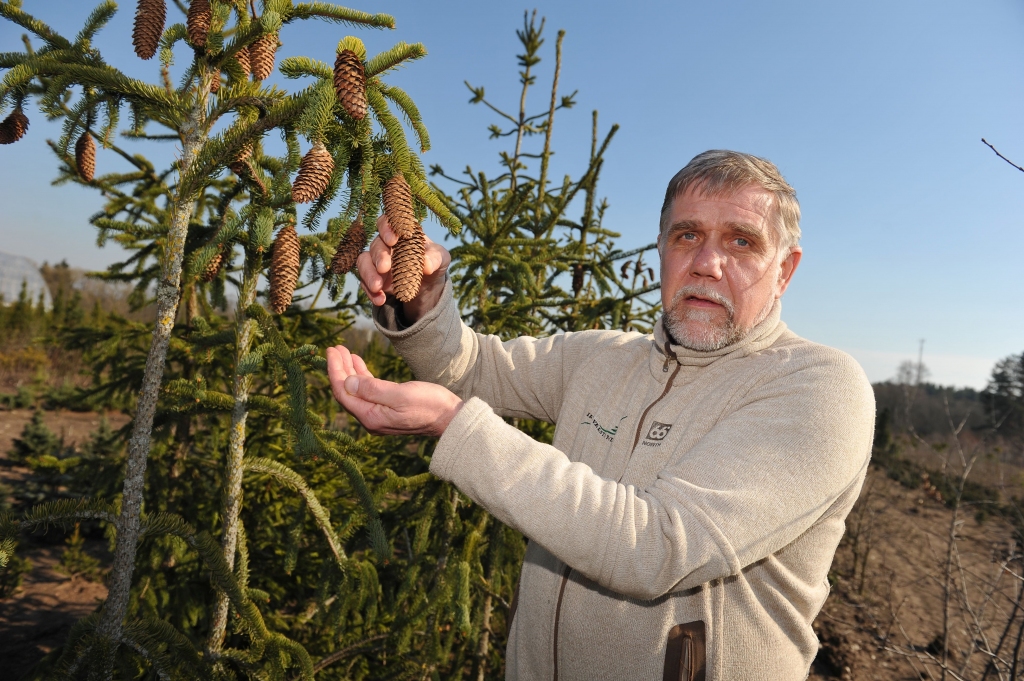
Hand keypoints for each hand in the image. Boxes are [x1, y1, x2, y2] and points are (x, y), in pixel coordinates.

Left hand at [326, 345, 463, 436]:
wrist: (450, 418)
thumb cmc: (429, 405)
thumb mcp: (400, 395)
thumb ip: (372, 389)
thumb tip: (347, 381)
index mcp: (371, 416)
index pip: (344, 392)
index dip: (335, 371)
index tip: (331, 351)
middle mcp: (371, 418)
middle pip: (347, 391)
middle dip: (339, 369)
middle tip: (335, 347)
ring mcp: (379, 414)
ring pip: (357, 390)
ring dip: (349, 370)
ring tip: (344, 351)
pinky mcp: (388, 409)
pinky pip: (368, 391)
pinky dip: (362, 376)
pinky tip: (358, 363)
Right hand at [356, 215, 450, 321]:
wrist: (427, 286)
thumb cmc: (433, 263)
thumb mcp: (441, 259)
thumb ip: (436, 258)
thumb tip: (426, 264)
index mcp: (401, 232)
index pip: (388, 222)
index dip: (387, 228)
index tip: (393, 240)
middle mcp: (385, 244)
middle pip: (376, 244)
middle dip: (379, 256)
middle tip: (385, 268)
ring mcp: (376, 261)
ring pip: (364, 261)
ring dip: (369, 274)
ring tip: (378, 287)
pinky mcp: (373, 278)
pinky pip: (364, 282)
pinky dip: (370, 292)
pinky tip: (380, 299)